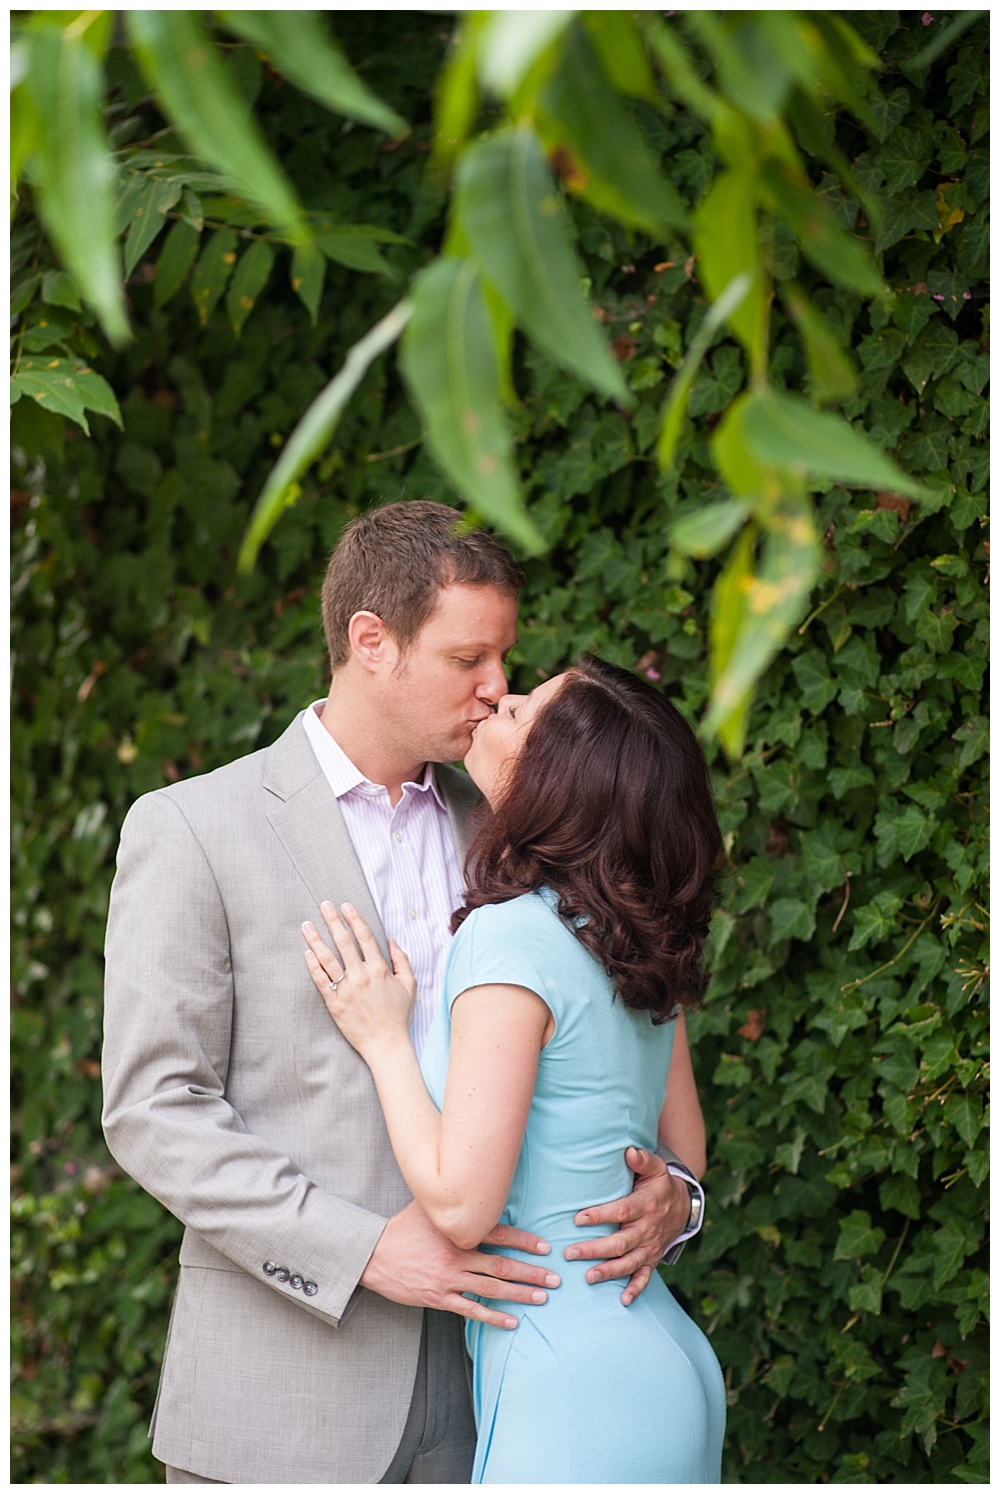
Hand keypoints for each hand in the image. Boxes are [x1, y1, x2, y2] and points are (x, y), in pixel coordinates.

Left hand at [303, 902, 415, 1058]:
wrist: (386, 1043)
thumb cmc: (399, 1015)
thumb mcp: (409, 984)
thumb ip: (401, 960)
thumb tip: (392, 940)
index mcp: (379, 969)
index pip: (364, 936)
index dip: (354, 919)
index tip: (345, 906)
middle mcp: (361, 976)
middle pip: (344, 942)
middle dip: (333, 921)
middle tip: (324, 905)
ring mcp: (346, 989)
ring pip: (328, 959)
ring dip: (316, 940)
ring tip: (307, 925)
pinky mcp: (334, 1003)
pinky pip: (321, 981)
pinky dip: (313, 966)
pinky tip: (306, 953)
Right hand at [360, 1200, 558, 1330]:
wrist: (373, 1255)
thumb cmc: (402, 1228)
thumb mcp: (427, 1206)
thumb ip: (452, 1202)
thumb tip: (474, 1183)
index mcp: (457, 1231)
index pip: (500, 1234)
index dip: (525, 1242)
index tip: (545, 1248)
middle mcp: (457, 1255)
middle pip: (502, 1265)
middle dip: (531, 1272)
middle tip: (555, 1278)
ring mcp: (448, 1279)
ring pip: (491, 1288)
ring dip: (519, 1294)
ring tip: (542, 1297)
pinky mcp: (439, 1298)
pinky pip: (471, 1310)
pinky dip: (493, 1318)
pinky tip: (512, 1322)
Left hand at [566, 1147, 691, 1305]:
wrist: (683, 1206)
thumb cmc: (660, 1185)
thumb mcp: (656, 1168)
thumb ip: (642, 1160)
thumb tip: (628, 1150)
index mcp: (646, 1205)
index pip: (622, 1211)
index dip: (601, 1215)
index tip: (578, 1218)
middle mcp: (648, 1229)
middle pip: (620, 1242)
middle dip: (595, 1249)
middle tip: (570, 1253)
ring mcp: (650, 1247)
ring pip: (629, 1263)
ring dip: (609, 1271)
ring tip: (588, 1277)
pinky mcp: (652, 1259)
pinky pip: (645, 1277)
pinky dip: (635, 1289)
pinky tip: (623, 1301)